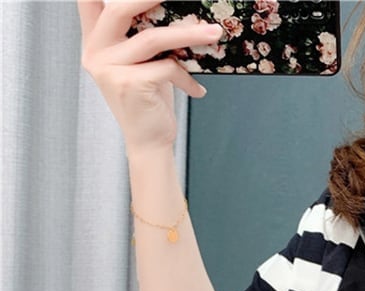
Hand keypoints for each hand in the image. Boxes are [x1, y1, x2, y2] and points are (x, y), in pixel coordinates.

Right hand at [77, 0, 223, 152]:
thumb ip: (143, 36)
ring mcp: (110, 69)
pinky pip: (168, 67)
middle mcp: (96, 53)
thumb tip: (182, 11)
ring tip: (214, 32)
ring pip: (153, 39)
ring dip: (189, 34)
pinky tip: (197, 90)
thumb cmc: (149, 100)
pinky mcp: (130, 84)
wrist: (149, 142)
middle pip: (119, 9)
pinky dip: (187, 77)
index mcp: (94, 43)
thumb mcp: (142, 64)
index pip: (89, 3)